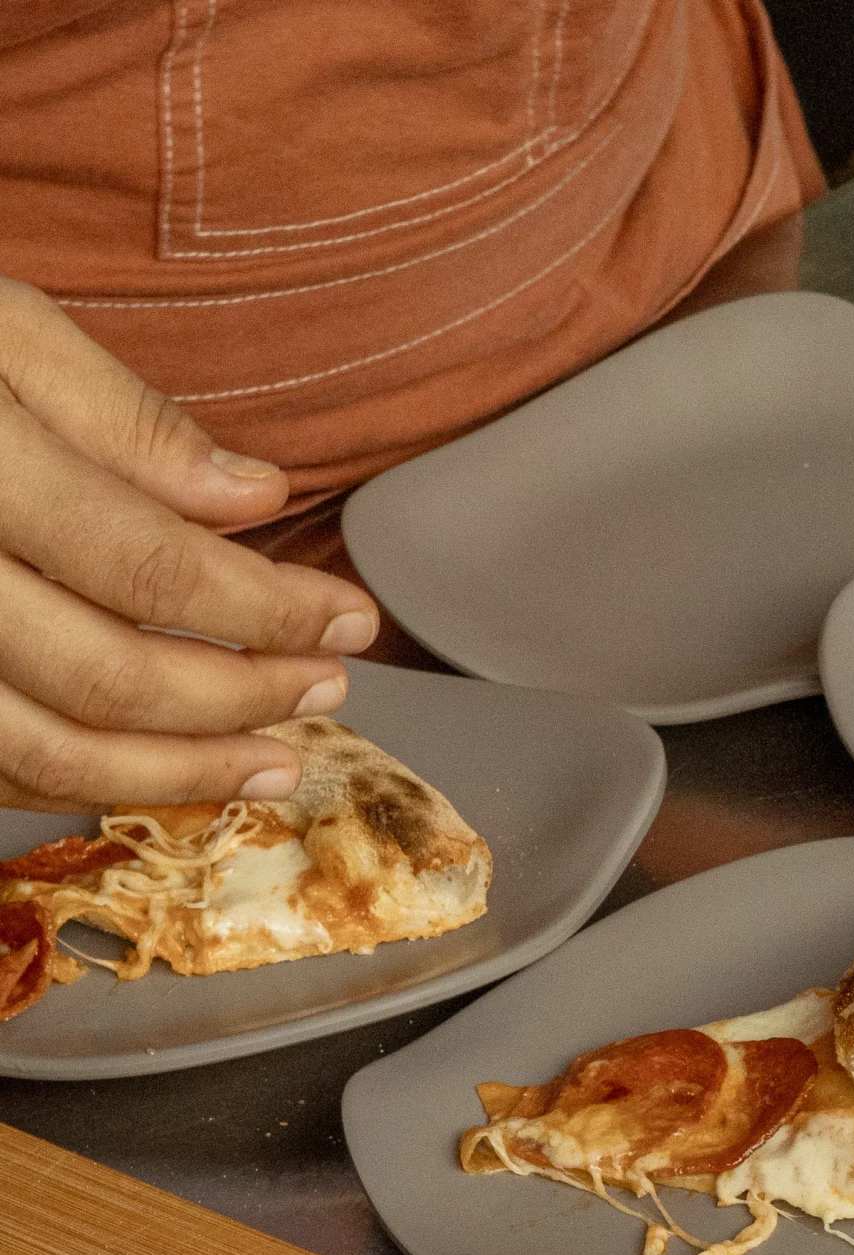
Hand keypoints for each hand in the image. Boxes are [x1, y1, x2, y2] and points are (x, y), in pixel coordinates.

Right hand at [0, 275, 381, 814]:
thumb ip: (117, 414)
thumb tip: (254, 497)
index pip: (145, 560)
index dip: (266, 605)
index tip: (347, 616)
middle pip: (107, 676)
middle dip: (239, 697)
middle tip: (327, 686)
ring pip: (48, 752)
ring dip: (179, 773)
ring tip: (272, 758)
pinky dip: (83, 784)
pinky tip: (159, 770)